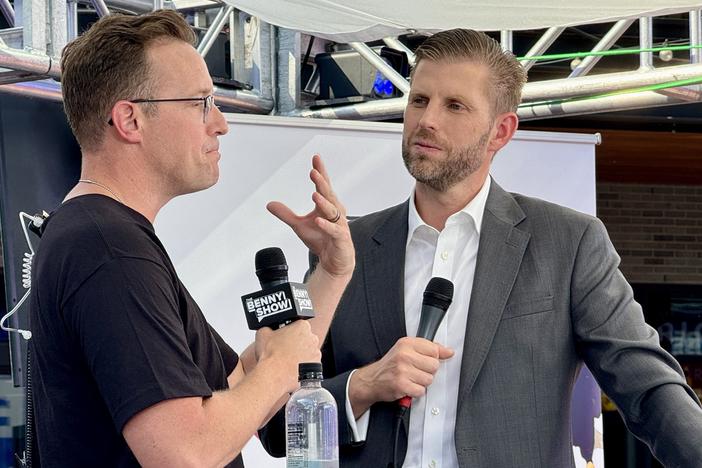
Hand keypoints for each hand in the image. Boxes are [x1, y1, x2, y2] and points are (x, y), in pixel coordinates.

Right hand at [254, 320, 320, 392]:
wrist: (274, 375)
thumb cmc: (271, 356)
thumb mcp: (262, 333)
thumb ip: (268, 328)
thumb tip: (268, 329)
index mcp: (302, 326)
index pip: (298, 325)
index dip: (290, 331)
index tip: (285, 337)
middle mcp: (312, 338)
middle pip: (305, 338)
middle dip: (296, 343)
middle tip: (284, 349)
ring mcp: (316, 352)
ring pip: (308, 351)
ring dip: (300, 354)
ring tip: (287, 360)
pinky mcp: (317, 366)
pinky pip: (310, 363)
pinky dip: (303, 365)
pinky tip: (292, 367)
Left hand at [267, 155, 353, 278]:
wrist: (334, 261)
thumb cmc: (322, 240)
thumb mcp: (299, 226)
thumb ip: (286, 214)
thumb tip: (270, 204)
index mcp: (326, 206)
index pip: (323, 186)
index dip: (320, 172)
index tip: (316, 158)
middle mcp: (335, 213)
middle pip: (328, 194)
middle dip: (321, 183)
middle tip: (314, 172)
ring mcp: (339, 225)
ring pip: (332, 211)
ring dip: (323, 202)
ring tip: (314, 195)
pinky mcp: (341, 238)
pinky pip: (334, 230)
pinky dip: (326, 225)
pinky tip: (318, 220)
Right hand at [349, 337, 453, 416]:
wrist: (372, 380)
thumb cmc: (391, 365)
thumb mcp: (406, 350)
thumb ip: (428, 349)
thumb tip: (448, 351)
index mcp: (406, 343)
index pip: (434, 349)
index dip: (433, 358)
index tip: (426, 361)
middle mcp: (404, 355)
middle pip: (434, 365)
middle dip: (427, 371)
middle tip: (415, 371)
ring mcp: (402, 370)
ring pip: (429, 379)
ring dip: (421, 383)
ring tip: (410, 379)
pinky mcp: (401, 384)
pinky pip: (421, 390)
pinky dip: (415, 392)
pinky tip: (407, 386)